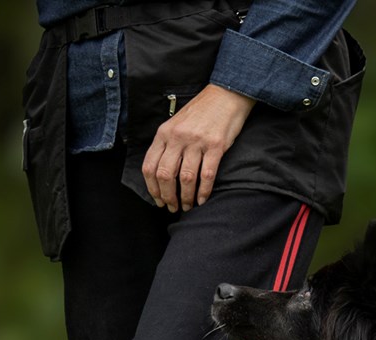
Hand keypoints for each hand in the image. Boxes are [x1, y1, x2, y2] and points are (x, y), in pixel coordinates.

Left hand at [142, 84, 254, 211]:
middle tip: (173, 208)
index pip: (150, 166)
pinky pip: (207, 175)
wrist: (225, 95)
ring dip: (186, 197)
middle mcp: (178, 137)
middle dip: (168, 196)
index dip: (152, 188)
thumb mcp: (176, 124)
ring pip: (186, 178)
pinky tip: (203, 200)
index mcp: (164, 133)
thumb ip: (167, 144)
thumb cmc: (201, 113)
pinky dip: (204, 191)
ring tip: (188, 206)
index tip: (158, 200)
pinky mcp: (215, 146)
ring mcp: (197, 142)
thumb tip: (161, 172)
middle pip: (165, 175)